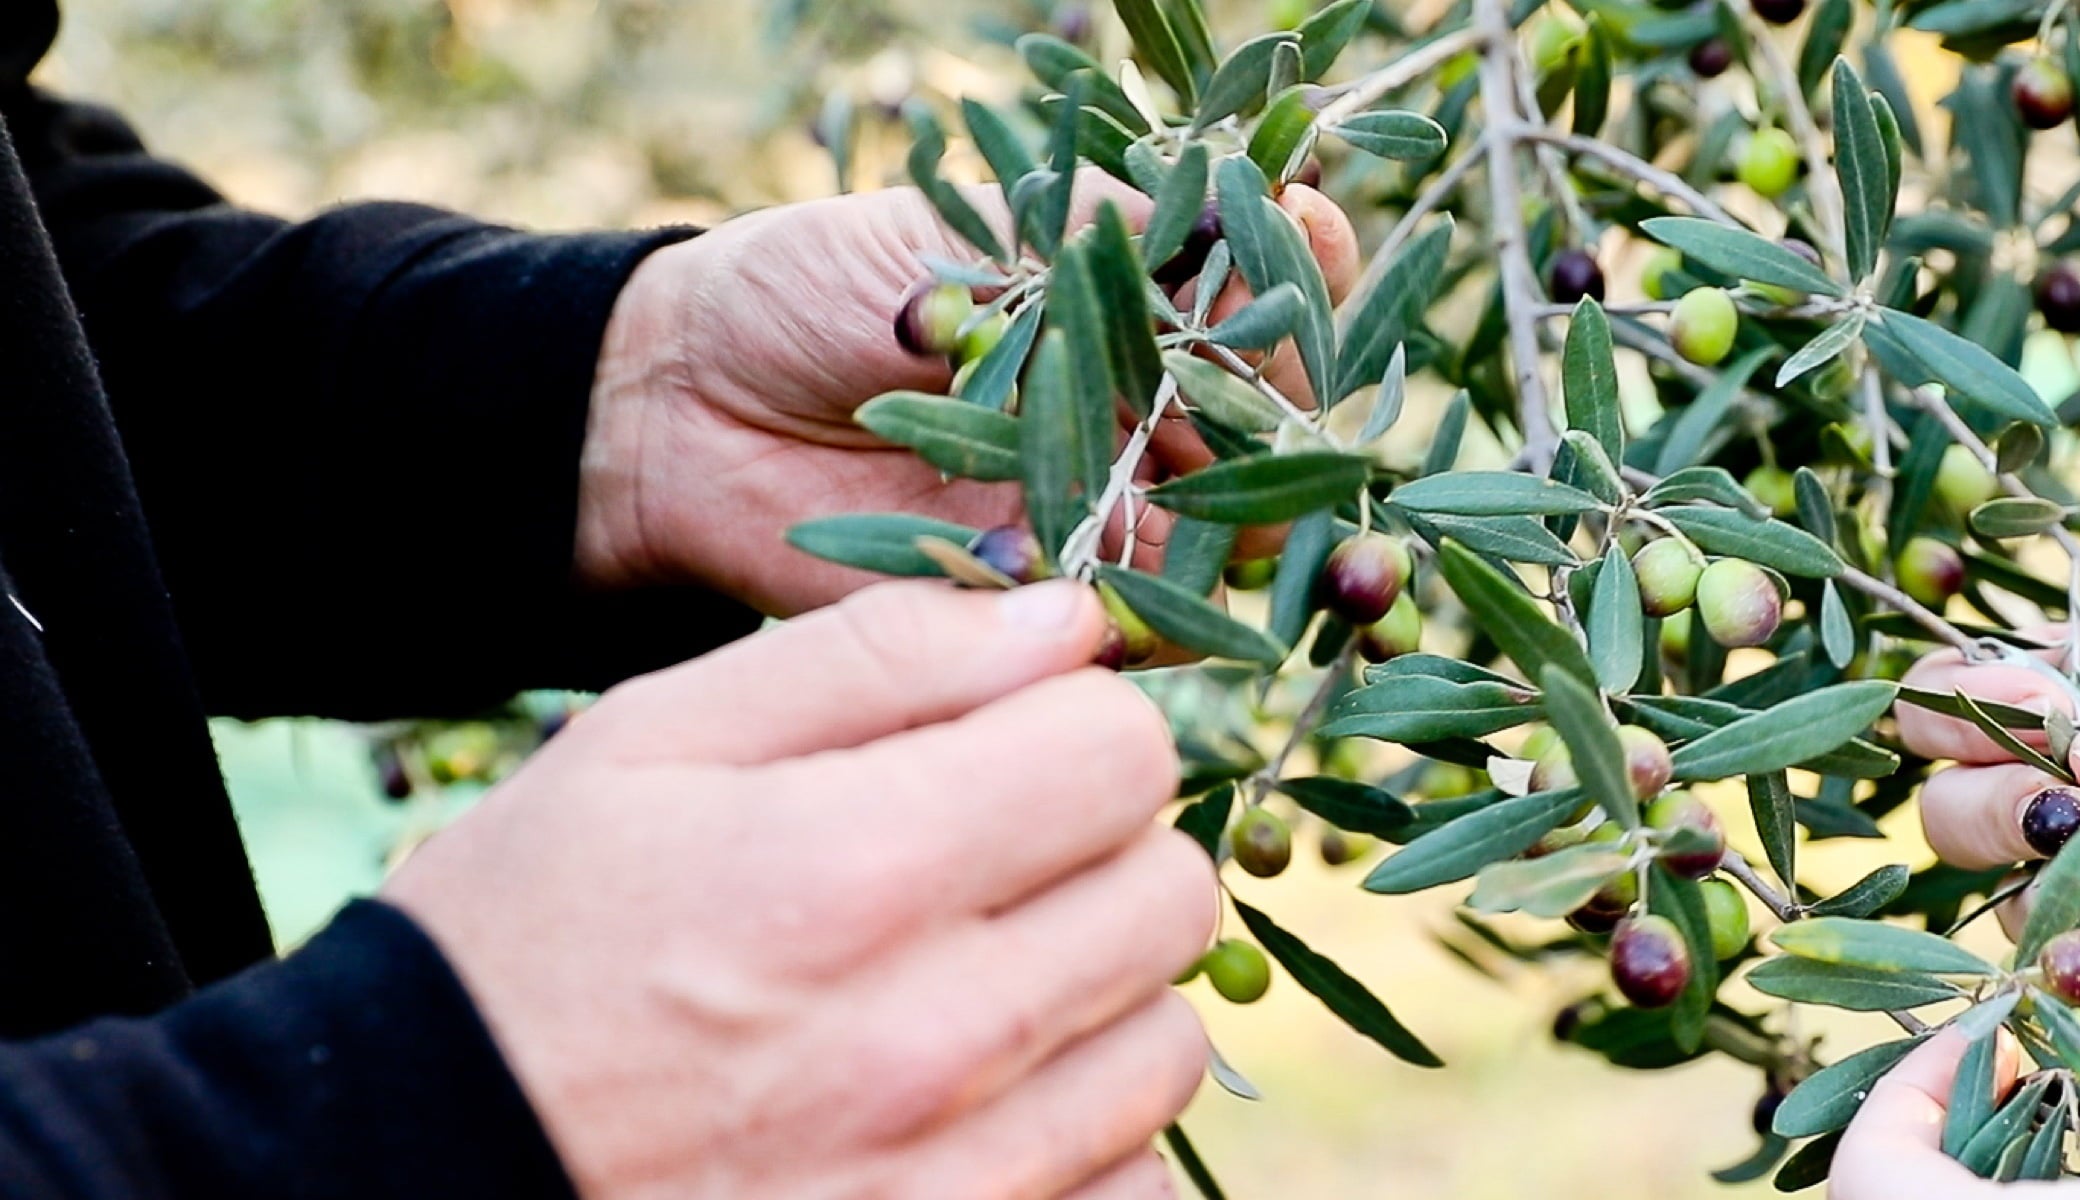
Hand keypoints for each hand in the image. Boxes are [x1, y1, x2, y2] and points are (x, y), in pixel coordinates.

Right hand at [383, 580, 1212, 1197]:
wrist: (417, 1168)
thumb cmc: (524, 945)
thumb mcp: (648, 746)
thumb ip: (877, 658)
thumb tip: (1068, 615)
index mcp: (852, 870)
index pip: (1123, 753)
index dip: (1079, 729)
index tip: (1016, 750)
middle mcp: (929, 1040)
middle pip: (1171, 894)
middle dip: (1103, 853)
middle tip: (993, 866)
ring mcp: (956, 1179)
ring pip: (1168, 1046)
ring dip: (1102, 999)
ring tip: (973, 986)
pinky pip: (1137, 1188)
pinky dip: (1085, 1139)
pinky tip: (980, 1106)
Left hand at [577, 179, 1360, 615]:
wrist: (680, 411)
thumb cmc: (812, 289)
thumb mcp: (958, 231)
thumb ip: (1098, 233)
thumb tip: (1238, 217)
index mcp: (1134, 308)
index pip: (1266, 294)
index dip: (1307, 277)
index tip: (1318, 243)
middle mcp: (1142, 413)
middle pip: (1274, 435)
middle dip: (1311, 439)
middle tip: (1333, 445)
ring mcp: (1104, 512)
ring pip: (1228, 541)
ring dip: (1264, 543)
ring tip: (1289, 544)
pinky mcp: (1045, 608)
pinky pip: (1135, 629)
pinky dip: (1168, 622)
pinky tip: (1183, 600)